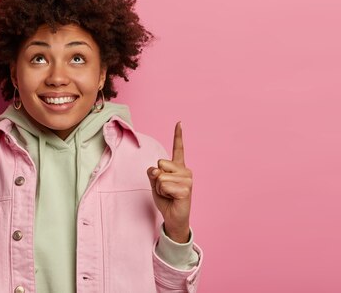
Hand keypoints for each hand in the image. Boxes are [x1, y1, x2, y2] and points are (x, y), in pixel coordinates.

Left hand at [146, 121, 192, 242]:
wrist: (173, 218)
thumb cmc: (165, 199)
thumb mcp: (154, 183)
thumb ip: (153, 173)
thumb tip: (155, 170)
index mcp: (178, 167)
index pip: (178, 148)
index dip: (178, 135)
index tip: (179, 122)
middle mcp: (185, 171)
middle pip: (160, 164)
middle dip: (157, 178)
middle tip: (165, 189)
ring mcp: (187, 180)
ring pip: (161, 176)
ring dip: (159, 187)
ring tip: (168, 195)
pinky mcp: (186, 189)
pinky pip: (163, 185)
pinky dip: (162, 193)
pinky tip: (172, 199)